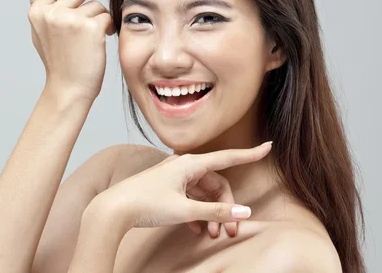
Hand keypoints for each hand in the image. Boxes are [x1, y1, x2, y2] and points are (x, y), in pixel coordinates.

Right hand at [28, 0, 117, 102]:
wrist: (68, 89)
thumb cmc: (59, 61)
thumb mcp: (43, 31)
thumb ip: (40, 0)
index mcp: (38, 11)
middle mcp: (50, 12)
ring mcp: (69, 18)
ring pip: (96, 5)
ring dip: (100, 19)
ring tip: (93, 40)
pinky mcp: (89, 27)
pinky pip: (107, 17)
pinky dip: (108, 28)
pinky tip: (100, 43)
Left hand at [89, 142, 272, 237]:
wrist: (113, 209)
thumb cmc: (146, 204)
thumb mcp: (184, 210)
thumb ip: (215, 212)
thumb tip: (244, 212)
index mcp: (190, 164)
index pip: (227, 158)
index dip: (249, 154)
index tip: (268, 146)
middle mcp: (183, 166)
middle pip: (217, 184)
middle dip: (226, 207)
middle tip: (228, 232)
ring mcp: (174, 177)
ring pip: (203, 193)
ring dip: (212, 213)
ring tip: (212, 235)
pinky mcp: (166, 188)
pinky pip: (190, 197)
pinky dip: (197, 212)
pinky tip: (197, 230)